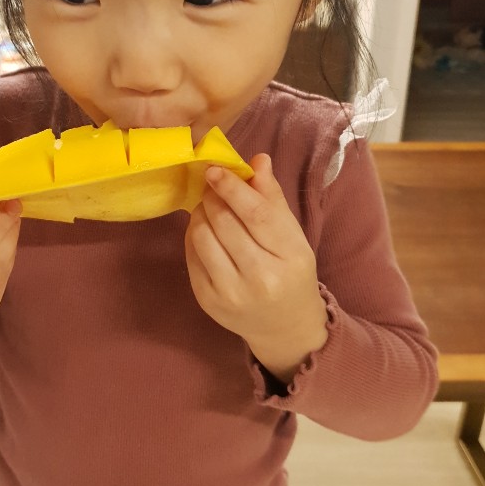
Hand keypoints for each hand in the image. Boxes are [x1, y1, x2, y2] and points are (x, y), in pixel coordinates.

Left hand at [185, 154, 327, 382]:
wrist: (285, 326)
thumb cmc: (291, 272)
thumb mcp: (293, 236)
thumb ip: (273, 198)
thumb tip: (257, 159)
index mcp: (290, 257)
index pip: (256, 214)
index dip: (232, 188)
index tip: (214, 169)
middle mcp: (261, 278)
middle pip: (225, 223)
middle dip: (213, 196)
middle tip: (212, 184)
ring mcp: (231, 293)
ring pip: (202, 237)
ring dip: (200, 213)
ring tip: (209, 207)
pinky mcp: (208, 301)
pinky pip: (191, 256)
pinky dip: (193, 235)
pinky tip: (204, 230)